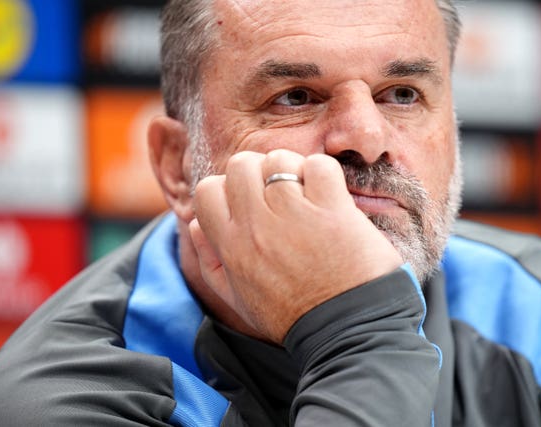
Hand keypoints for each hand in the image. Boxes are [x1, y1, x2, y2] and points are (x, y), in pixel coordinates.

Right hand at [189, 149, 401, 342]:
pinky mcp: (332, 209)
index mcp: (231, 245)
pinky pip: (318, 165)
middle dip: (259, 171)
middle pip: (241, 164)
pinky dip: (324, 174)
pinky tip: (330, 197)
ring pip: (279, 160)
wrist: (346, 332)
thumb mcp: (238, 299)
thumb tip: (194, 226)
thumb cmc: (293, 316)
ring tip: (308, 195)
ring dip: (293, 170)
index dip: (227, 188)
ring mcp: (294, 214)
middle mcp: (256, 225)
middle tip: (280, 192)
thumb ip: (210, 262)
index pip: (207, 189)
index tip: (249, 201)